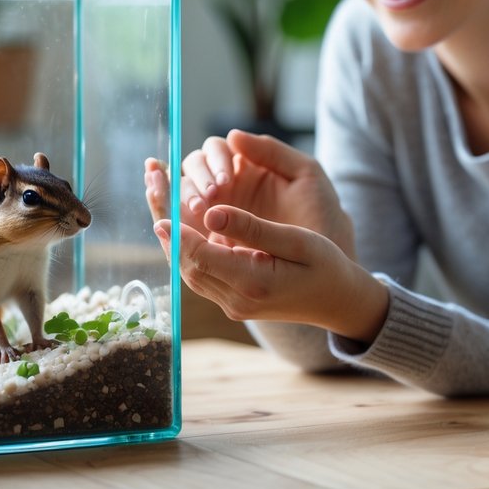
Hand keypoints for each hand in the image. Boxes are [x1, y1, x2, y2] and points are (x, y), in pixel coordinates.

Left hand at [144, 130, 384, 342]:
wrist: (338, 301)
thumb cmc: (324, 265)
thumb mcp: (296, 241)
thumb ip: (252, 228)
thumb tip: (211, 212)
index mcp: (253, 282)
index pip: (200, 255)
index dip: (176, 229)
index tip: (160, 203)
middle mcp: (236, 299)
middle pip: (185, 263)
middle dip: (165, 225)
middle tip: (151, 184)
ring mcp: (232, 304)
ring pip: (187, 271)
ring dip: (170, 237)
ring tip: (157, 198)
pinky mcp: (232, 301)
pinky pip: (199, 275)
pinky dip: (184, 248)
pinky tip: (175, 223)